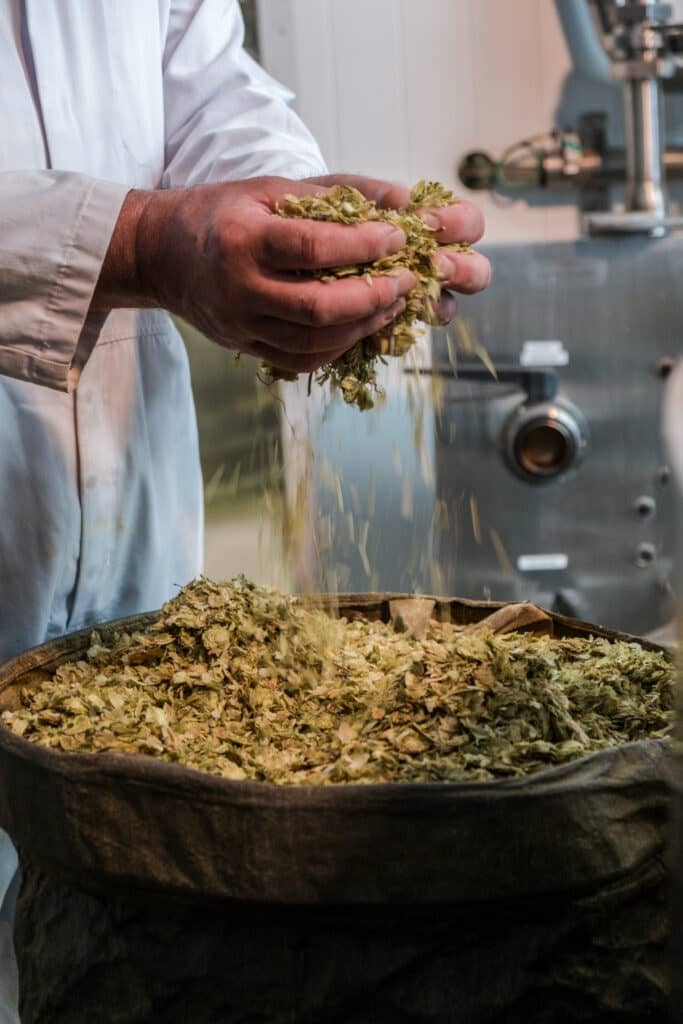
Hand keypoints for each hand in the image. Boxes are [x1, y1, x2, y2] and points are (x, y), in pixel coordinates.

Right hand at [93, 175, 489, 373]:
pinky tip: (360, 326)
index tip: (396, 239)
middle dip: (373, 296)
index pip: (313, 248)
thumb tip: (401, 200)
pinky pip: (300, 360)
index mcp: (243, 238)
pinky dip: (338, 347)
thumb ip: (337, 191)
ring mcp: (240, 324)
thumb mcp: (271, 187)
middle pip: (318, 307)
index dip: (363, 246)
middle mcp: (239, 287)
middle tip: (405, 280)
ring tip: (391, 304)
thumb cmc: (222, 213)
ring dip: (363, 326)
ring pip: (313, 341)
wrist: (161, 254)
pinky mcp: (245, 346)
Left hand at [307, 174, 490, 325]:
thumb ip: (367, 192)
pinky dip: (391, 333)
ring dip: (434, 303)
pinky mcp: (382, 326)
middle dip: (464, 269)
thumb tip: (403, 198)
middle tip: (436, 264)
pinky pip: (399, 339)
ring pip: (443, 308)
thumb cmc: (316, 211)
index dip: (460, 224)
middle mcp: (431, 264)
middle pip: (475, 272)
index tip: (428, 221)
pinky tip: (376, 323)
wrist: (284, 247)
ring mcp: (411, 297)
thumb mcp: (333, 193)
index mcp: (431, 226)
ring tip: (408, 293)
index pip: (469, 225)